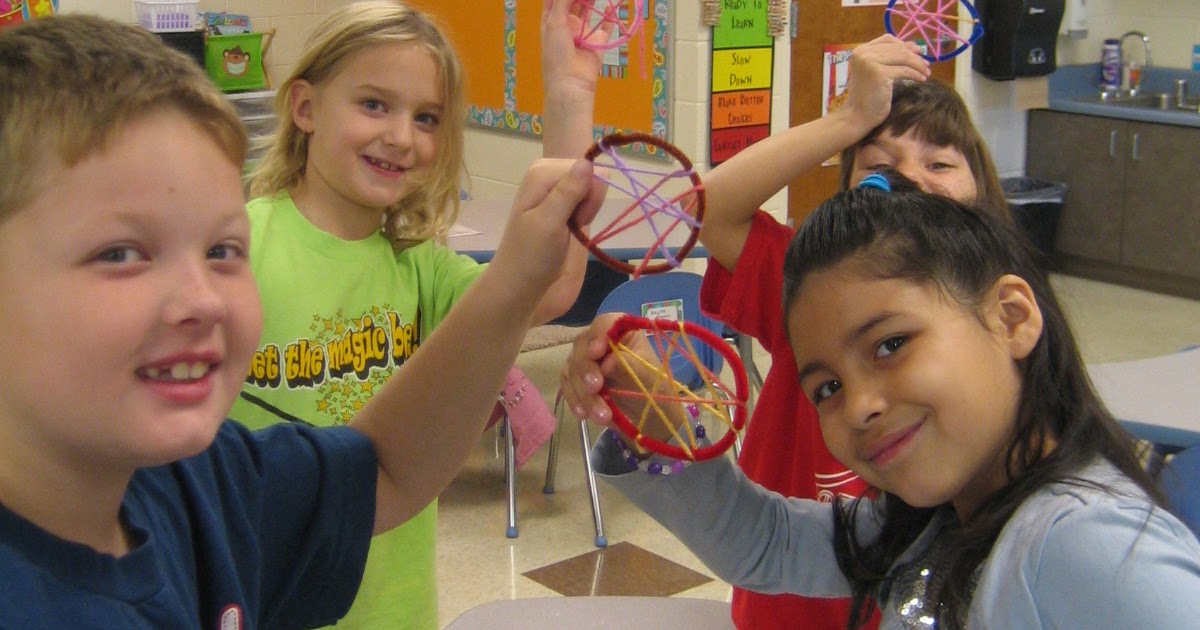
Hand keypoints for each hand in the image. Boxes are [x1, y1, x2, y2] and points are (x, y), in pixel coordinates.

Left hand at [490, 158, 601, 300]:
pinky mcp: (562, 202)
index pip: (588, 169)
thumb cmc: (531, 257)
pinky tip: (573, 227)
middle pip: (592, 176)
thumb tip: (587, 161)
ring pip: (592, 188)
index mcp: (542, 172)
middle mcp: (549, 174)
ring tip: (569, 228)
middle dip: (589, 203)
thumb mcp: (549, 223)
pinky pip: (587, 199)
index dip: (589, 195)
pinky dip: (585, 214)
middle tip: (571, 225)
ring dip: (587, 210)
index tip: (576, 219)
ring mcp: (555, 188)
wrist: (520, 284)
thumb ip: (568, 192)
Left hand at [541, 0, 607, 109]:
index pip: (555, 1)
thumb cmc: (556, 51)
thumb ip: (563, 1)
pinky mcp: (597, 42)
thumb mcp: (555, 22)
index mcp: (552, 21)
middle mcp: (567, 26)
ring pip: (589, 12)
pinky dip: (609, 17)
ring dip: (592, 0)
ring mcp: (583, 34)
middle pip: (573, 3)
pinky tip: (611, 7)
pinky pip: (606, 27)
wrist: (571, 81)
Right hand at [560, 312, 659, 424]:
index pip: (605, 324)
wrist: (647, 416)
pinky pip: (567, 385)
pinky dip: (574, 399)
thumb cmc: (653, 390)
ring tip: (601, 416)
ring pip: (572, 368)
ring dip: (583, 393)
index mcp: (623, 332)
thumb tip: (607, 363)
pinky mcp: (577, 379)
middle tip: (595, 388)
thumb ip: (629, 367)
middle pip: (582, 346)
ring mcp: (586, 360)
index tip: (596, 353)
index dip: (598, 335)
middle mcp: (601, 341)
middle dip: (586, 369)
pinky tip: (583, 414)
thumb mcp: (648, 378)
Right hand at [841, 35, 930, 129]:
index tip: (917, 52)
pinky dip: (915, 74)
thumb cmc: (866, 96)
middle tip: (926, 64)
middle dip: (915, 56)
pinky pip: (904, 70)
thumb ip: (888, 58)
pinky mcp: (879, 73)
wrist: (856, 115)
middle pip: (897, 48)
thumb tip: (914, 47)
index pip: (887, 39)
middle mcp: (863, 53)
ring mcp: (870, 62)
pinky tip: (922, 79)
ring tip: (926, 72)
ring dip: (918, 64)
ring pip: (903, 57)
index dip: (904, 44)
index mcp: (860, 50)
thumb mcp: (876, 71)